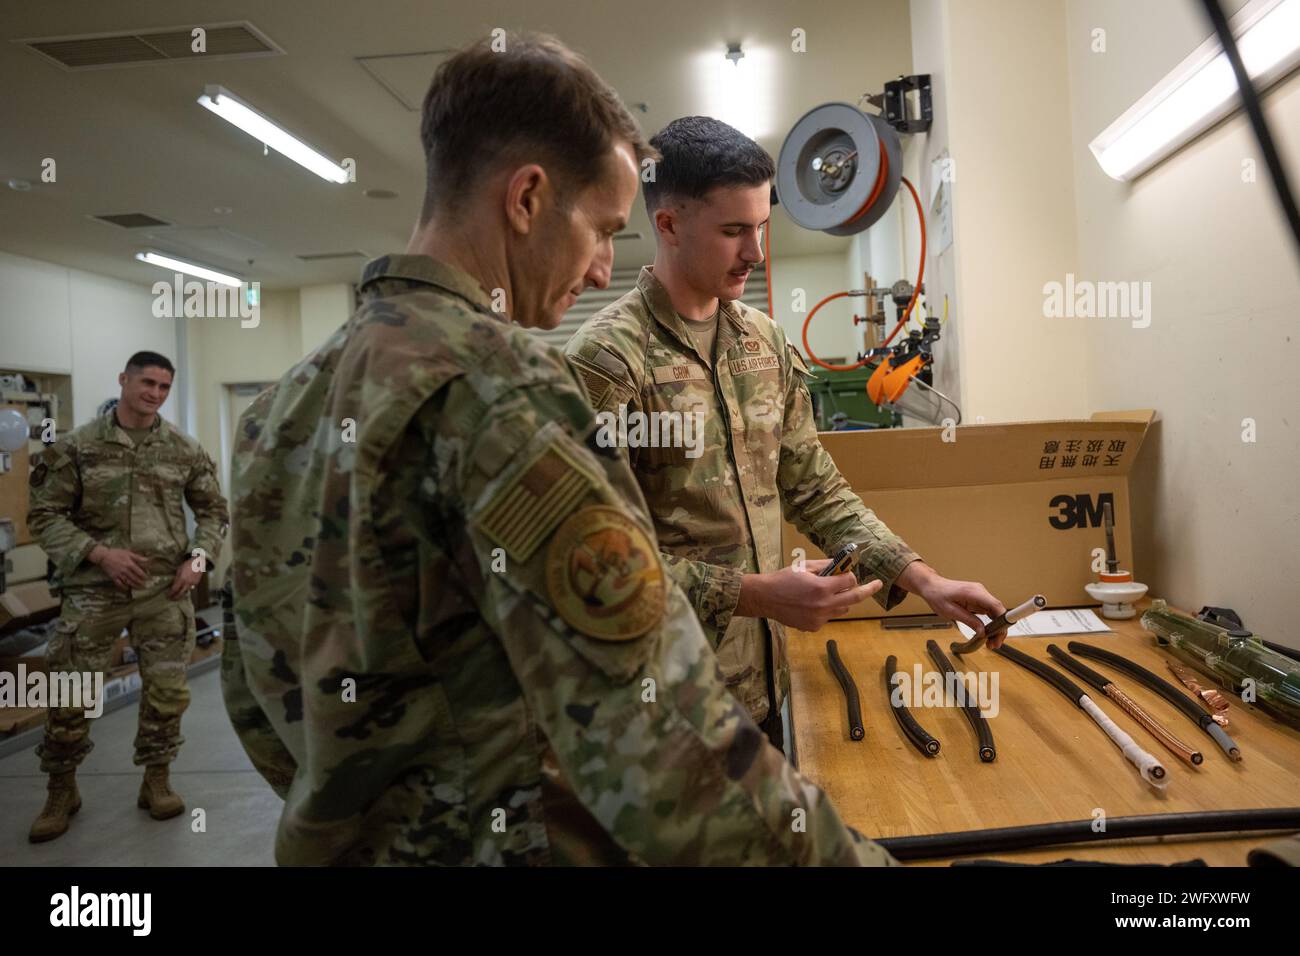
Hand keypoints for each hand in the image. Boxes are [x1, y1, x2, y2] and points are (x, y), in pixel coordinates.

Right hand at [90, 545, 148, 590]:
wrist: (103, 556)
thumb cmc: (117, 553)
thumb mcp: (128, 553)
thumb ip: (138, 557)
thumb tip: (148, 560)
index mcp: (129, 564)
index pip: (139, 572)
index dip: (144, 576)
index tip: (148, 579)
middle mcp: (125, 570)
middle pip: (134, 578)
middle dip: (141, 583)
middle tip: (145, 586)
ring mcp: (119, 574)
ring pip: (128, 582)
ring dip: (134, 586)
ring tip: (139, 588)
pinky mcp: (113, 577)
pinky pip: (119, 584)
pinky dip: (123, 587)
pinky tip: (127, 588)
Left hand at [169, 561, 203, 599]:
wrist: (198, 562)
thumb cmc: (187, 565)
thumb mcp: (179, 570)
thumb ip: (177, 578)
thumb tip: (174, 584)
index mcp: (181, 579)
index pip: (174, 589)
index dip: (170, 593)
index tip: (168, 595)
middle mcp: (187, 583)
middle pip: (180, 594)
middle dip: (176, 597)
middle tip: (172, 599)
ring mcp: (192, 584)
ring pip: (186, 591)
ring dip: (182, 593)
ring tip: (178, 594)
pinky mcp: (196, 583)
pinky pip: (191, 587)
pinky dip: (187, 588)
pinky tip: (185, 587)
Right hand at [737, 560, 882, 631]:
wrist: (764, 598)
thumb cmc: (783, 579)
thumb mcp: (804, 566)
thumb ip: (826, 566)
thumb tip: (842, 565)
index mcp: (821, 588)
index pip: (849, 581)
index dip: (849, 575)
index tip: (847, 572)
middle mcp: (823, 605)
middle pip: (854, 598)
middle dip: (868, 590)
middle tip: (878, 584)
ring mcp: (819, 618)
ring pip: (842, 609)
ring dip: (842, 600)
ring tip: (830, 593)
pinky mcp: (813, 626)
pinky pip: (828, 617)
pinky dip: (826, 609)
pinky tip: (811, 604)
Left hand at [899, 562, 1007, 646]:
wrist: (932, 587)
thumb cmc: (938, 596)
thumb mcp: (951, 612)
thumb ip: (968, 621)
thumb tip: (982, 632)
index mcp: (974, 592)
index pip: (996, 606)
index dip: (1003, 619)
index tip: (1003, 632)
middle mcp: (980, 592)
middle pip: (998, 611)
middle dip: (999, 629)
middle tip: (995, 644)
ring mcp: (980, 595)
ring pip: (995, 613)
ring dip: (995, 628)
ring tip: (991, 642)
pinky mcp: (978, 600)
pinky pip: (989, 612)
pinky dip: (990, 623)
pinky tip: (987, 634)